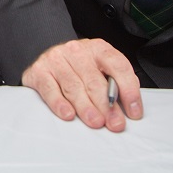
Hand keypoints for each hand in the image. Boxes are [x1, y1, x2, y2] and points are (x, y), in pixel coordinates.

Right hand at [22, 38, 142, 131]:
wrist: (48, 55)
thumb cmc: (79, 67)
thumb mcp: (100, 68)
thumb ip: (116, 84)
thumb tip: (129, 108)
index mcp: (98, 49)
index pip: (118, 66)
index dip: (128, 90)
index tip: (134, 111)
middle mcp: (77, 51)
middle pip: (94, 80)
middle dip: (107, 105)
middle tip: (114, 123)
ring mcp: (56, 60)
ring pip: (73, 86)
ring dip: (86, 107)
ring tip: (96, 122)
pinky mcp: (39, 71)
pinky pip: (50, 89)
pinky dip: (59, 103)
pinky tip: (68, 114)